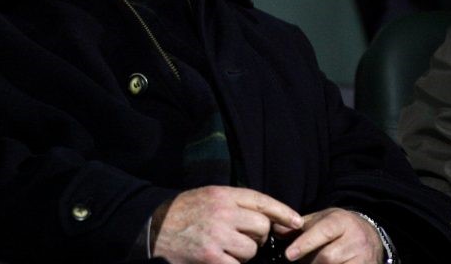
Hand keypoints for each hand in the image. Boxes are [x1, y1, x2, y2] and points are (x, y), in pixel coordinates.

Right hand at [152, 185, 303, 263]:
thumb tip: (267, 218)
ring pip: (251, 249)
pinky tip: (220, 259)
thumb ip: (235, 203)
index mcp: (222, 194)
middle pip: (261, 227)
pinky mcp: (210, 257)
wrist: (154, 228)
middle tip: (242, 239)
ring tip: (226, 249)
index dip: (282, 212)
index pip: (261, 200)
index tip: (296, 221)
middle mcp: (222, 212)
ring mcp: (216, 235)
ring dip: (244, 254)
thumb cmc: (184, 212)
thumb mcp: (208, 196)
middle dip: (257, 236)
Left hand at [281, 208, 383, 262]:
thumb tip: (276, 230)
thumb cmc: (338, 227)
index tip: (289, 255)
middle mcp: (356, 239)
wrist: (369, 235)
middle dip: (310, 261)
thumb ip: (299, 226)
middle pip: (327, 257)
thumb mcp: (320, 220)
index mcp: (342, 221)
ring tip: (314, 262)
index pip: (323, 232)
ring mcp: (364, 257)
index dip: (305, 244)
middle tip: (301, 260)